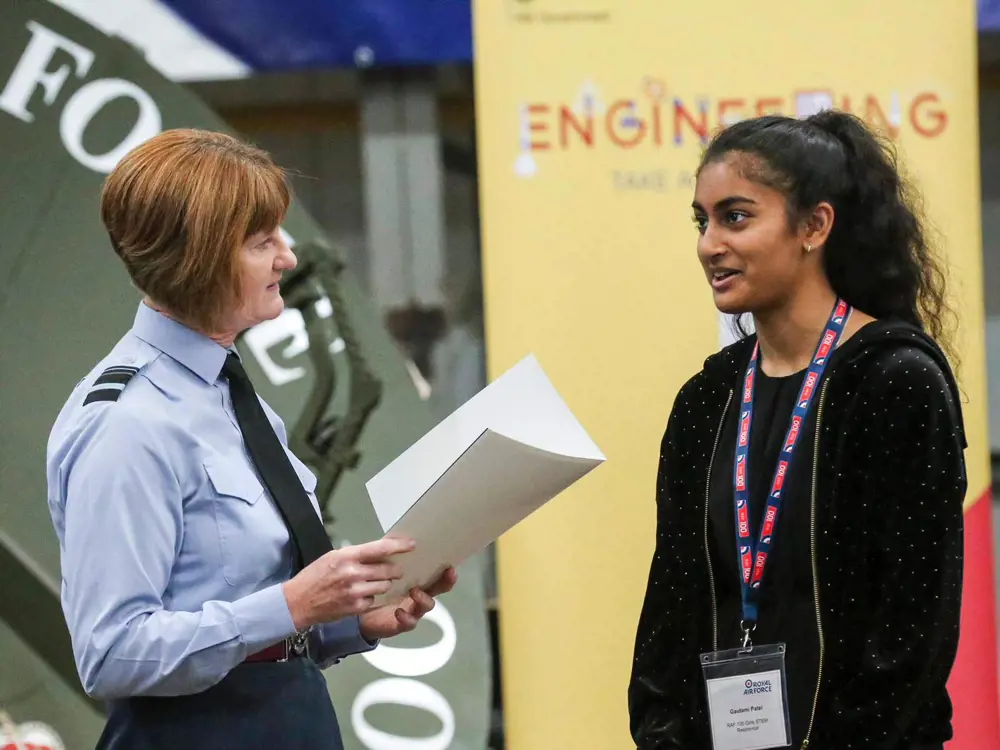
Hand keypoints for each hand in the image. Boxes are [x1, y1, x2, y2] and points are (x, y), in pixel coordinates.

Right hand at [282, 537, 414, 629]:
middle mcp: (353, 573)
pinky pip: (374, 600)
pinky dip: (372, 598)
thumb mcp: (333, 557)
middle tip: (395, 570)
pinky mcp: (356, 607)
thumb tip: (378, 552)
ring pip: (384, 585)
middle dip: (394, 570)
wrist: (298, 602)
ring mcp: (355, 592)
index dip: (399, 546)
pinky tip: (362, 595)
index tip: (412, 545)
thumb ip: (355, 555)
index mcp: (347, 556)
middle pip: (387, 569)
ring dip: (384, 583)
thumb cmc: (315, 576)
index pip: (380, 548)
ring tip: (375, 582)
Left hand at [359, 567, 458, 641]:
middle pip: (437, 590)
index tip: (451, 566)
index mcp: (417, 584)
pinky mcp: (401, 624)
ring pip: (426, 606)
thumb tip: (396, 540)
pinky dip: (406, 617)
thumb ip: (392, 560)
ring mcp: (412, 611)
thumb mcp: (384, 573)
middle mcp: (418, 597)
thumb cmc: (377, 590)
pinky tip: (398, 612)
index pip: (436, 577)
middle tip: (447, 574)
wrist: (363, 615)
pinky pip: (409, 622)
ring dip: (423, 598)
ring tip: (414, 592)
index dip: (446, 573)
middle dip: (445, 583)